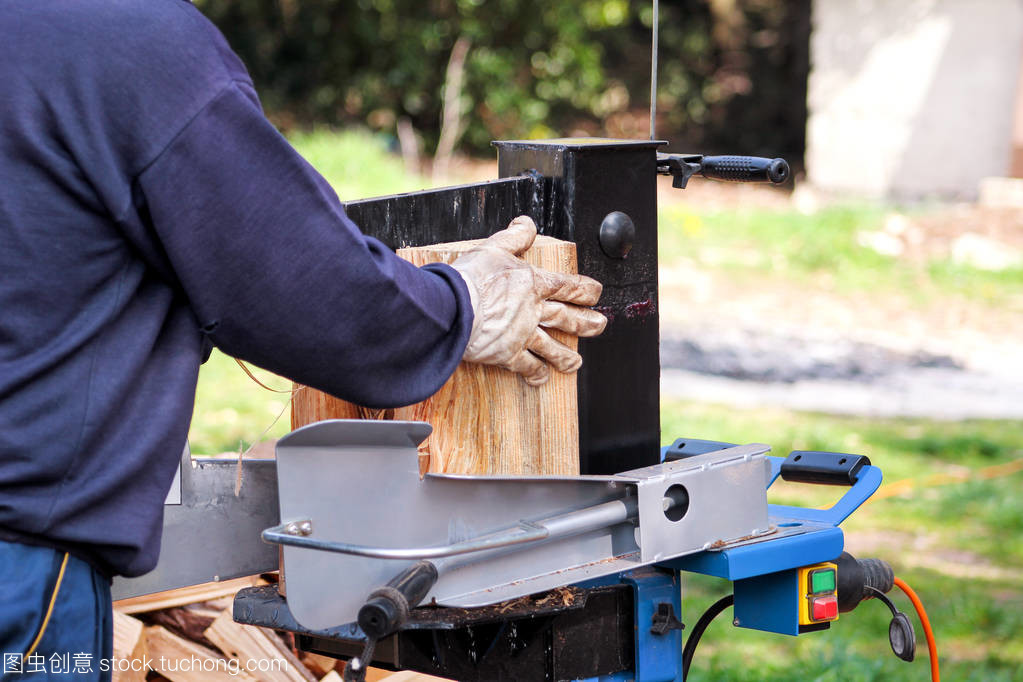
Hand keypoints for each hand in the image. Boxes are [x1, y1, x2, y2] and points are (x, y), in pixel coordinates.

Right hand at [451, 216, 606, 385]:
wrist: (453, 308)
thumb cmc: (471, 278)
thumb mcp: (494, 247)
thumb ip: (514, 237)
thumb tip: (527, 224)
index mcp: (533, 284)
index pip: (568, 286)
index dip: (586, 290)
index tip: (597, 293)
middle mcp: (533, 311)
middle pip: (567, 318)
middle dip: (587, 323)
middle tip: (600, 326)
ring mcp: (522, 334)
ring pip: (551, 347)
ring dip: (566, 356)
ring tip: (576, 363)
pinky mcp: (507, 354)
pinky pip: (527, 366)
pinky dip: (536, 374)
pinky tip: (541, 378)